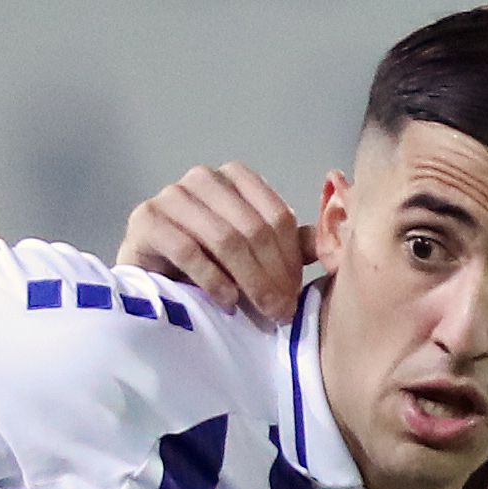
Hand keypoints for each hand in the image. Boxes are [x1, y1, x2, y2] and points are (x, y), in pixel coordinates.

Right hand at [117, 163, 317, 323]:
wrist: (151, 278)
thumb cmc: (207, 266)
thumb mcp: (256, 255)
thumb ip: (292, 242)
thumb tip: (341, 224)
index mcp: (235, 177)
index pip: (277, 216)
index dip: (290, 259)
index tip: (295, 294)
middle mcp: (203, 179)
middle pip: (253, 228)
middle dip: (272, 275)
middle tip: (281, 311)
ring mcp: (172, 196)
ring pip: (224, 238)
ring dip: (249, 280)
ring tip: (260, 311)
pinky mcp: (146, 219)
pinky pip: (188, 250)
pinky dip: (213, 280)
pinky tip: (226, 301)